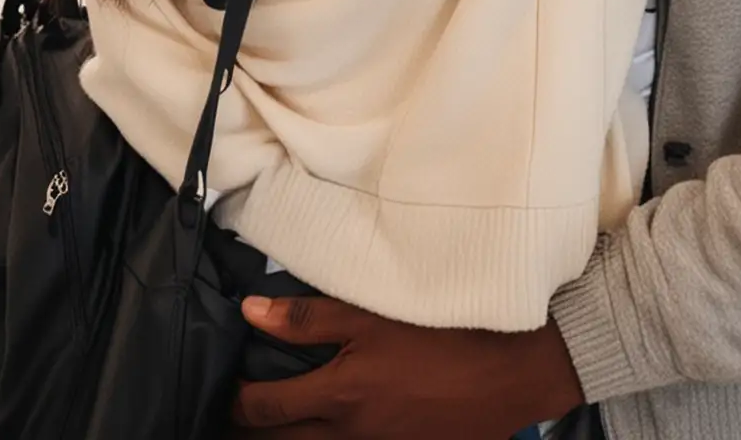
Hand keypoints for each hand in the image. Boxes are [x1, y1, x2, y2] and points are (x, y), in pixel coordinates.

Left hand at [231, 295, 583, 438]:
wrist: (513, 369)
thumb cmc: (443, 331)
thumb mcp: (372, 314)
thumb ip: (308, 317)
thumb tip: (250, 313)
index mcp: (339, 396)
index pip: (266, 409)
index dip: (238, 402)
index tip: (226, 391)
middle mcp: (351, 435)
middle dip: (252, 434)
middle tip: (234, 423)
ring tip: (275, 431)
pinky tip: (330, 434)